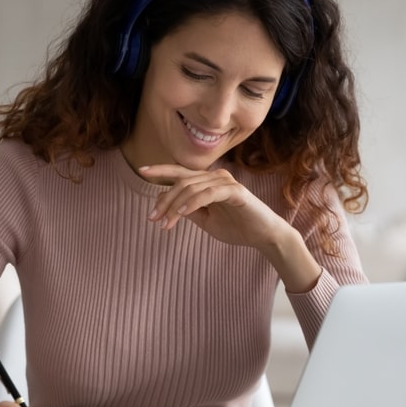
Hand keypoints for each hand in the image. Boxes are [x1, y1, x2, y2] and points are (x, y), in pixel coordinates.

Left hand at [138, 164, 288, 250]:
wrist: (263, 236)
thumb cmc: (237, 227)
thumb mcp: (206, 220)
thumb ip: (188, 210)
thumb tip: (166, 202)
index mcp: (207, 182)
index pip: (180, 172)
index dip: (160, 170)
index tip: (141, 171)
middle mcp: (215, 176)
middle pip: (181, 181)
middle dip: (164, 200)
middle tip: (153, 218)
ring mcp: (226, 182)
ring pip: (191, 187)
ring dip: (175, 206)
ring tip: (166, 223)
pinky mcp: (235, 191)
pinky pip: (208, 194)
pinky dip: (192, 202)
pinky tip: (182, 213)